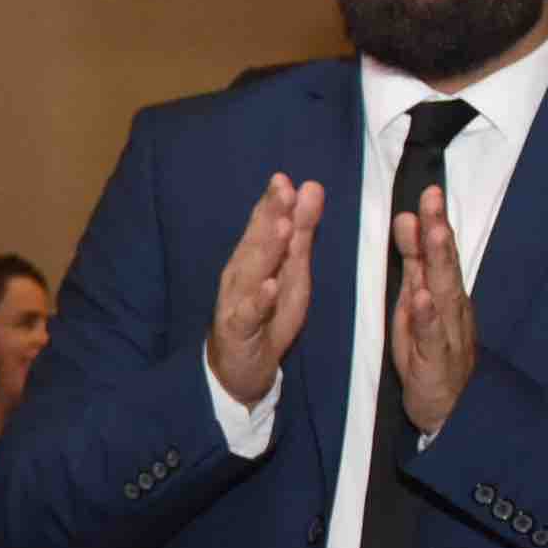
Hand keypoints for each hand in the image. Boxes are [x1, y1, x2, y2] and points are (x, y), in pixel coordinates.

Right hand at [203, 172, 325, 411]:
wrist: (238, 369)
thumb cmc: (266, 315)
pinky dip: (259, 301)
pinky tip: (269, 286)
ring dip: (266, 250)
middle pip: (255, 242)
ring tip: (281, 227)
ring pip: (251, 274)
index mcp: (253, 258)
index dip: (273, 202)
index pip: (262, 225)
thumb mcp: (292, 271)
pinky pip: (249, 315)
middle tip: (282, 188)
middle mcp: (240, 276)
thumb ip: (301, 232)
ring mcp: (236, 303)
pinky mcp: (238, 332)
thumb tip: (311, 186)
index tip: (285, 178)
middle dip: (269, 215)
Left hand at [391, 185, 477, 438]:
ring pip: (442, 291)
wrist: (447, 409)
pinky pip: (430, 335)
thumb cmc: (429, 353)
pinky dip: (427, 315)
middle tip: (432, 197)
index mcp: (440, 293)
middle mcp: (449, 307)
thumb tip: (408, 225)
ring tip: (434, 233)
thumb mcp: (416, 305)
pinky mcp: (435, 359)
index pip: (437, 252)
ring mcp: (446, 332)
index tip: (427, 191)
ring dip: (438, 262)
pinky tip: (423, 298)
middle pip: (443, 263)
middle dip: (438, 228)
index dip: (433, 221)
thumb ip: (414, 268)